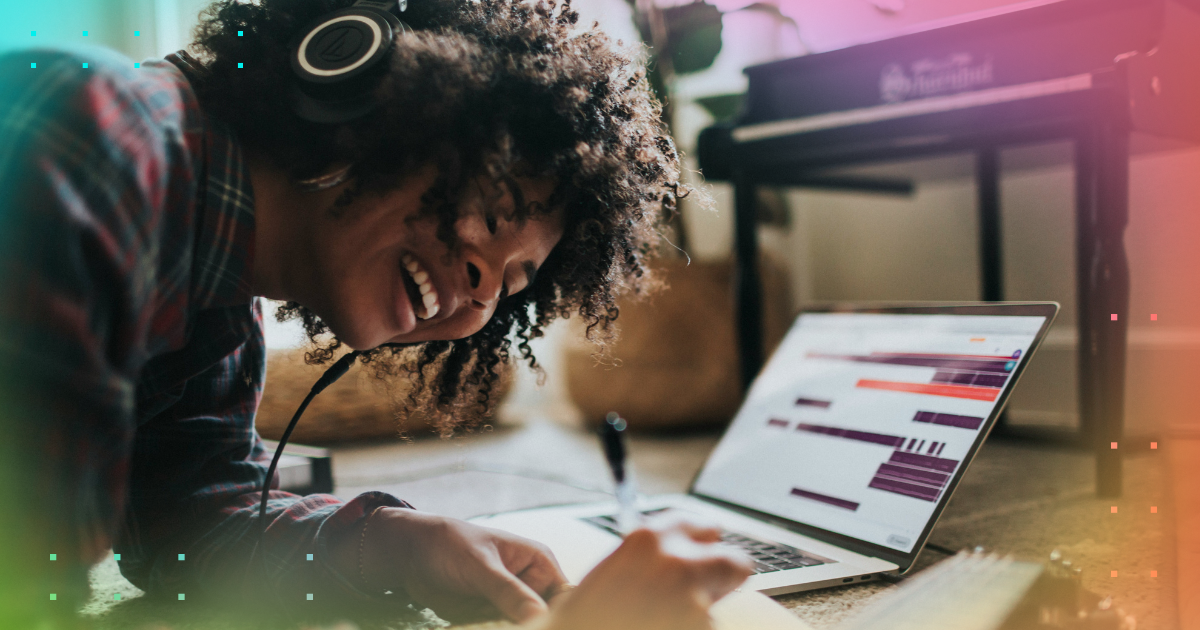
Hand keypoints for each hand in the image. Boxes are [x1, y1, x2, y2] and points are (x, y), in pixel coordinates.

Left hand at [348, 509, 568, 622]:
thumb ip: (509, 592)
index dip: (561, 615)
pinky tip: (477, 624)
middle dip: (534, 625)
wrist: (411, 554)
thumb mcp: (481, 566)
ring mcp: (509, 604)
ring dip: (509, 628)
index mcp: (538, 563)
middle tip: (503, 621)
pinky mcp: (490, 619)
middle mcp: (529, 585)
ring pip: (523, 626)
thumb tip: (539, 616)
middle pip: (545, 617)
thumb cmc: (450, 544)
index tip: (545, 625)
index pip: (564, 596)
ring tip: (483, 615)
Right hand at [543, 513, 753, 629]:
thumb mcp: (613, 570)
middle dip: (725, 575)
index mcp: (649, 538)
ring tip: (658, 619)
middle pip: (734, 561)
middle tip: (711, 588)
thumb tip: (680, 557)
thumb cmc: (585, 616)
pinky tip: (659, 628)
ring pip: (716, 605)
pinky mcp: (702, 628)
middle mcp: (676, 562)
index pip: (703, 527)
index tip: (710, 550)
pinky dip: (690, 629)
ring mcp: (693, 600)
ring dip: (699, 612)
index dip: (707, 543)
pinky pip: (708, 628)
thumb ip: (651, 556)